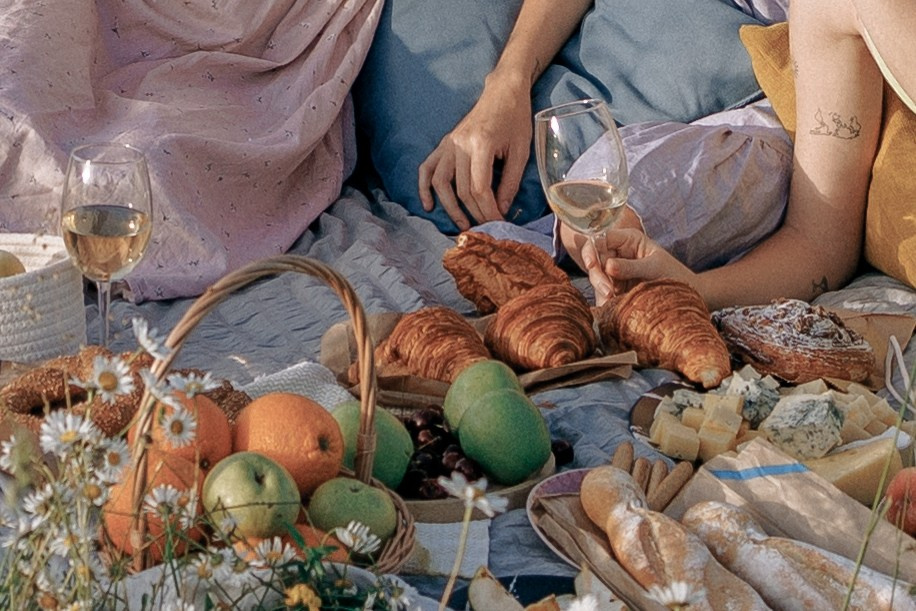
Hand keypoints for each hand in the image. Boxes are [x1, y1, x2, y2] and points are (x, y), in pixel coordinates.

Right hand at [418, 77, 531, 229]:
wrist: (503, 92)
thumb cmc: (515, 119)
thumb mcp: (521, 151)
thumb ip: (510, 182)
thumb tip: (501, 210)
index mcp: (482, 143)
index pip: (479, 188)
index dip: (488, 210)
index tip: (498, 223)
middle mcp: (460, 144)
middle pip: (461, 189)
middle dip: (474, 213)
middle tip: (486, 227)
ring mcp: (449, 143)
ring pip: (440, 183)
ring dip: (450, 208)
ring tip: (463, 224)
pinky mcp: (444, 143)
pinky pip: (427, 168)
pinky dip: (424, 188)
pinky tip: (429, 205)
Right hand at [561, 220, 696, 304]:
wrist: (684, 297)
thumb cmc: (674, 275)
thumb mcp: (654, 268)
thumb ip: (631, 266)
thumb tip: (607, 266)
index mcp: (627, 240)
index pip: (601, 238)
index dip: (592, 250)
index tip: (594, 265)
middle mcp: (618, 253)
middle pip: (594, 258)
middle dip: (597, 275)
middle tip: (608, 291)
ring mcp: (614, 271)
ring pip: (595, 276)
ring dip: (601, 288)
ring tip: (612, 299)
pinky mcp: (614, 287)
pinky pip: (601, 291)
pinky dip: (603, 299)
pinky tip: (610, 306)